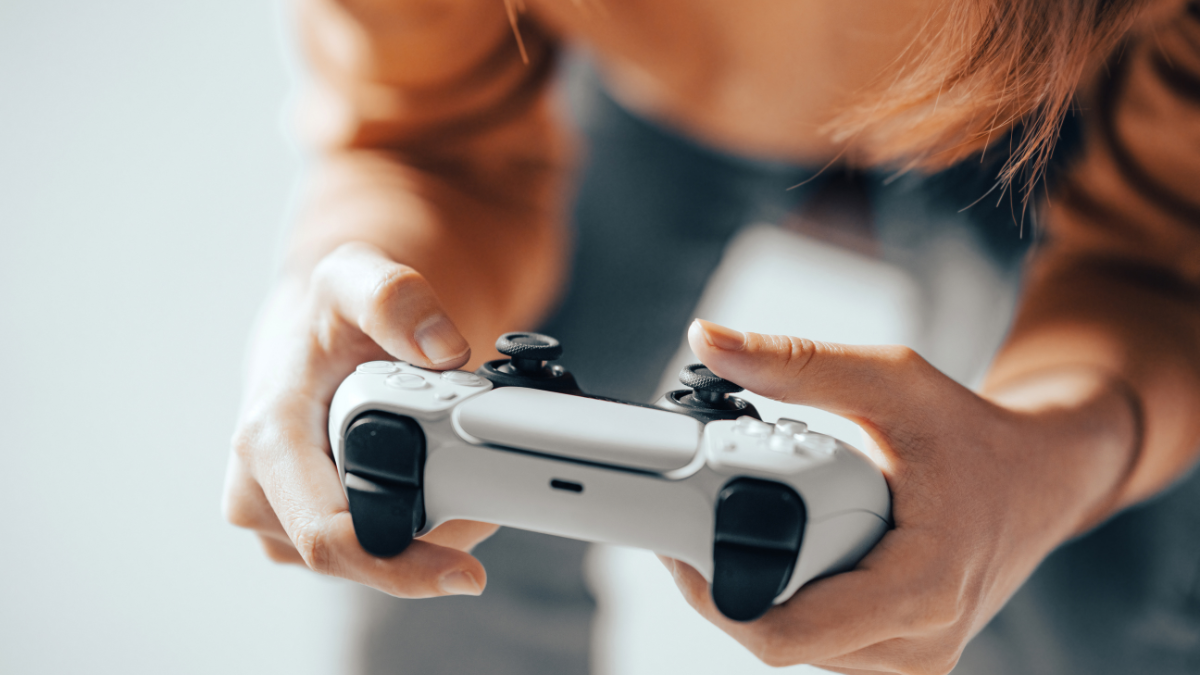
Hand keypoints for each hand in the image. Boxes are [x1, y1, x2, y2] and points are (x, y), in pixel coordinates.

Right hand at [222, 242, 497, 596]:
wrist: (309, 338)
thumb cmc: (327, 314)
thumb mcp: (355, 277)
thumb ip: (396, 299)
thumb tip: (443, 349)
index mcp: (267, 441)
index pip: (327, 536)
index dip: (398, 567)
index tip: (464, 577)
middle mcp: (262, 493)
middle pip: (361, 557)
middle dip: (434, 537)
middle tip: (484, 484)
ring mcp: (283, 522)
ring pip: (373, 559)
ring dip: (430, 532)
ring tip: (459, 469)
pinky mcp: (307, 534)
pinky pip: (374, 552)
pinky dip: (420, 529)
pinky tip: (441, 485)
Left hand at [663, 319, 1136, 673]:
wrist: (1041, 479)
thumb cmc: (973, 435)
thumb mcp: (892, 381)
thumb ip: (798, 363)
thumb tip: (709, 340)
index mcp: (921, 589)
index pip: (784, 633)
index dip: (716, 588)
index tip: (681, 536)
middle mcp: (919, 641)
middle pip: (776, 638)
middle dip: (729, 578)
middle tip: (713, 513)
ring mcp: (910, 657)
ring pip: (793, 644)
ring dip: (759, 587)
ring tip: (764, 522)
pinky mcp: (899, 656)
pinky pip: (817, 642)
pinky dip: (790, 595)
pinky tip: (795, 545)